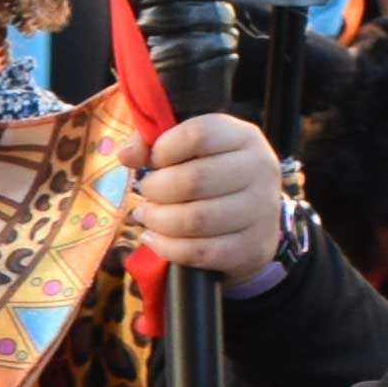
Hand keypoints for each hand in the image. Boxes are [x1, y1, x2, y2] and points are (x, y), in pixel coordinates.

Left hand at [131, 110, 288, 282]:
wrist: (255, 218)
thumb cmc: (212, 174)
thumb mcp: (190, 148)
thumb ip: (152, 142)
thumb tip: (127, 155)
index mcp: (243, 136)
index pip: (198, 135)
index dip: (164, 149)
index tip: (153, 161)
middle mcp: (260, 170)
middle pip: (193, 180)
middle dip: (156, 189)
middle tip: (146, 192)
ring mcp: (260, 211)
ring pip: (194, 220)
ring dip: (158, 220)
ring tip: (147, 215)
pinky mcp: (252, 247)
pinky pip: (199, 252)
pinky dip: (167, 247)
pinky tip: (154, 238)